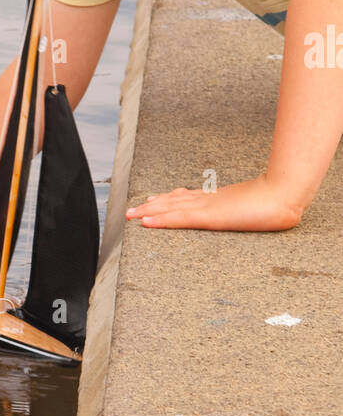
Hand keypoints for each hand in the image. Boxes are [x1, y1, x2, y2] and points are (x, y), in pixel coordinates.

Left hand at [125, 174, 303, 231]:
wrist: (284, 194)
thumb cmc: (278, 201)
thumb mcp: (259, 207)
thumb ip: (250, 208)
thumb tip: (255, 212)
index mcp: (220, 199)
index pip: (189, 198)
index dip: (170, 198)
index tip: (154, 199)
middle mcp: (209, 200)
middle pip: (174, 200)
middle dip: (153, 205)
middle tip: (132, 208)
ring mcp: (207, 207)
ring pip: (171, 208)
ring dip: (149, 212)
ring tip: (131, 214)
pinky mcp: (209, 216)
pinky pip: (179, 218)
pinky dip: (161, 220)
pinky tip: (146, 222)